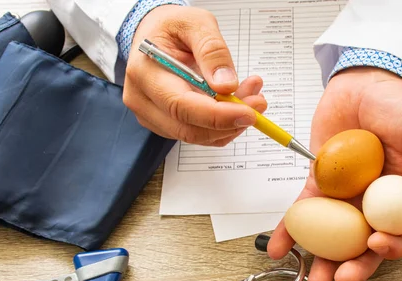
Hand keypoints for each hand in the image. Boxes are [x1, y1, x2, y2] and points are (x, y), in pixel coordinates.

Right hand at [122, 5, 266, 145]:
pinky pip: (199, 134)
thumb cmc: (171, 27)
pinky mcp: (166, 123)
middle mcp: (143, 100)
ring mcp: (153, 116)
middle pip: (190, 129)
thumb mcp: (196, 23)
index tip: (248, 112)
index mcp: (146, 72)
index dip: (218, 116)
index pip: (181, 106)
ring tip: (249, 93)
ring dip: (230, 123)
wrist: (155, 34)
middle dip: (230, 121)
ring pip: (198, 136)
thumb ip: (212, 52)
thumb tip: (226, 85)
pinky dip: (223, 124)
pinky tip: (236, 102)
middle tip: (257, 102)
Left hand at [267, 67, 401, 280]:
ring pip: (334, 238)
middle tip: (339, 277)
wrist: (361, 83)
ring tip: (312, 277)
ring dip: (322, 260)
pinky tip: (279, 248)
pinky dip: (291, 231)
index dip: (392, 247)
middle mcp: (374, 204)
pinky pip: (305, 213)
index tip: (375, 245)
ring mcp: (345, 198)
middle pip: (365, 246)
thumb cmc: (398, 106)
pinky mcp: (319, 187)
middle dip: (354, 267)